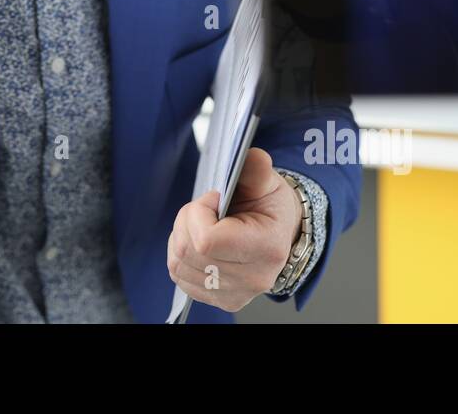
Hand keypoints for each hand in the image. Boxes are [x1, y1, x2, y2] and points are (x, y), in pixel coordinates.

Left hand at [166, 148, 301, 311]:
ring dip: (181, 237)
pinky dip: (180, 255)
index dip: (198, 213)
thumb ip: (257, 169)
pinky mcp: (220, 300)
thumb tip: (253, 157)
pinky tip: (198, 243)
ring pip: (178, 264)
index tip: (213, 200)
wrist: (279, 234)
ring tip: (203, 225)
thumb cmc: (271, 208)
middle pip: (188, 251)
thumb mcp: (268, 183)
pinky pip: (179, 276)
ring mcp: (235, 293)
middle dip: (187, 221)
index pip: (207, 240)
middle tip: (207, 210)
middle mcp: (252, 278)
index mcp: (267, 248)